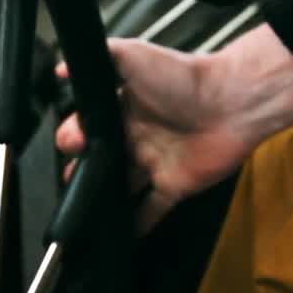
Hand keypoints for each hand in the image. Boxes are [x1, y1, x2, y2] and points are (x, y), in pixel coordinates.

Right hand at [56, 25, 292, 232]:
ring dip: (100, 197)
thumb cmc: (183, 76)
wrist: (231, 101)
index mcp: (125, 105)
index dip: (75, 133)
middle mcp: (137, 134)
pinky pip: (150, 210)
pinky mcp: (174, 185)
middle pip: (101, 156)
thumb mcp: (133, 55)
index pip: (90, 124)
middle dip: (80, 168)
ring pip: (120, 185)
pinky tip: (115, 237)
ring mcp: (155, 162)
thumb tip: (61, 67)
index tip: (69, 141)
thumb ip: (99, 57)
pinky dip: (135, 225)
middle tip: (70, 176)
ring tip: (78, 210)